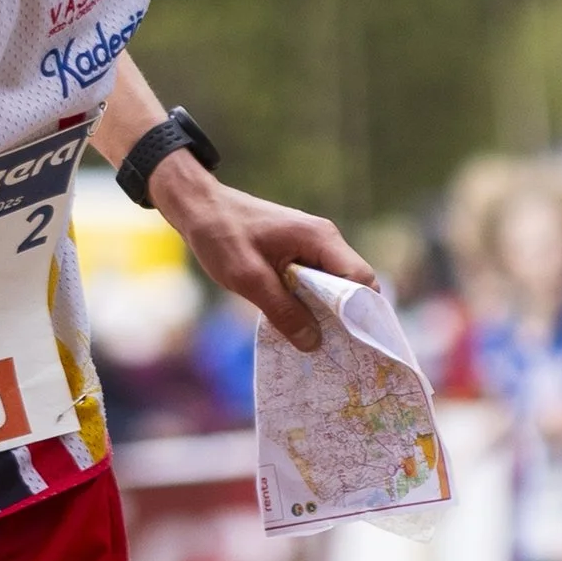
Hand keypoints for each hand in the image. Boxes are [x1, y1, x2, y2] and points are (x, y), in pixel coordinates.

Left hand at [151, 156, 374, 353]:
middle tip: (338, 352)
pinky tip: (300, 325)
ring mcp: (312, 245)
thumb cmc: (222, 235)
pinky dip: (311, 303)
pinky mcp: (299, 252)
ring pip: (334, 286)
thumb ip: (282, 311)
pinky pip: (316, 282)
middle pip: (352, 285)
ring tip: (319, 344)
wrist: (199, 207)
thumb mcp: (249, 280)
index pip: (360, 279)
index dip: (362, 313)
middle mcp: (324, 240)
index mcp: (320, 239)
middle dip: (347, 318)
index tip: (354, 344)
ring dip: (327, 313)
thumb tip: (313, 343)